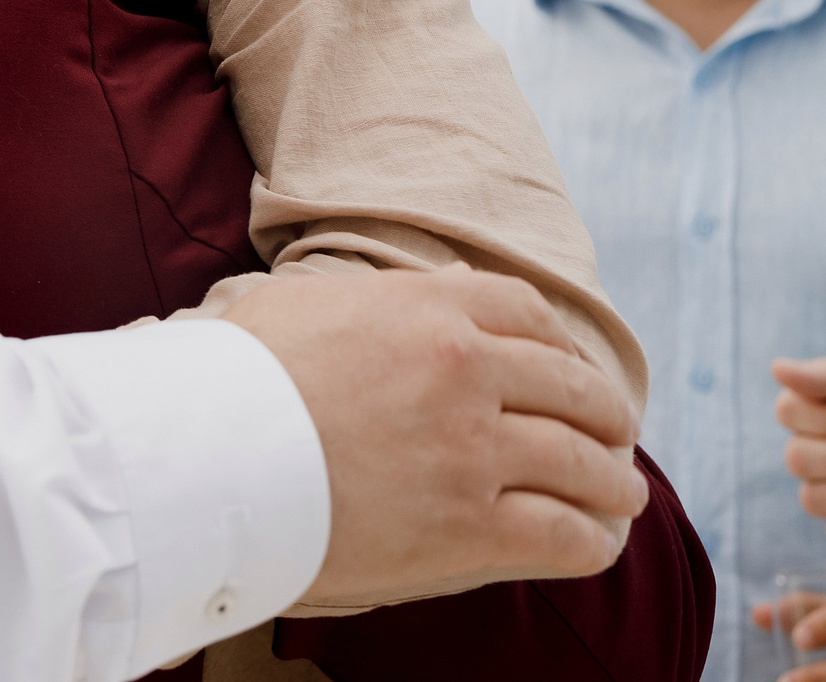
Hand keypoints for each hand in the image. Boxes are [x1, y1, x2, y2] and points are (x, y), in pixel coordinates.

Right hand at [224, 266, 645, 605]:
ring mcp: (473, 447)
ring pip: (585, 464)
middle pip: (574, 388)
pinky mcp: (469, 524)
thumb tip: (447, 285)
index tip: (572, 369)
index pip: (528, 312)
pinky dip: (594, 539)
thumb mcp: (306, 303)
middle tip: (613, 435)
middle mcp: (465, 369)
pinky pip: (566, 534)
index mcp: (427, 308)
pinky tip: (596, 541)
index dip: (564, 345)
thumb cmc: (235, 379)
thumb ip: (384, 296)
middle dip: (606, 415)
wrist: (203, 455)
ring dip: (614, 481)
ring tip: (622, 494)